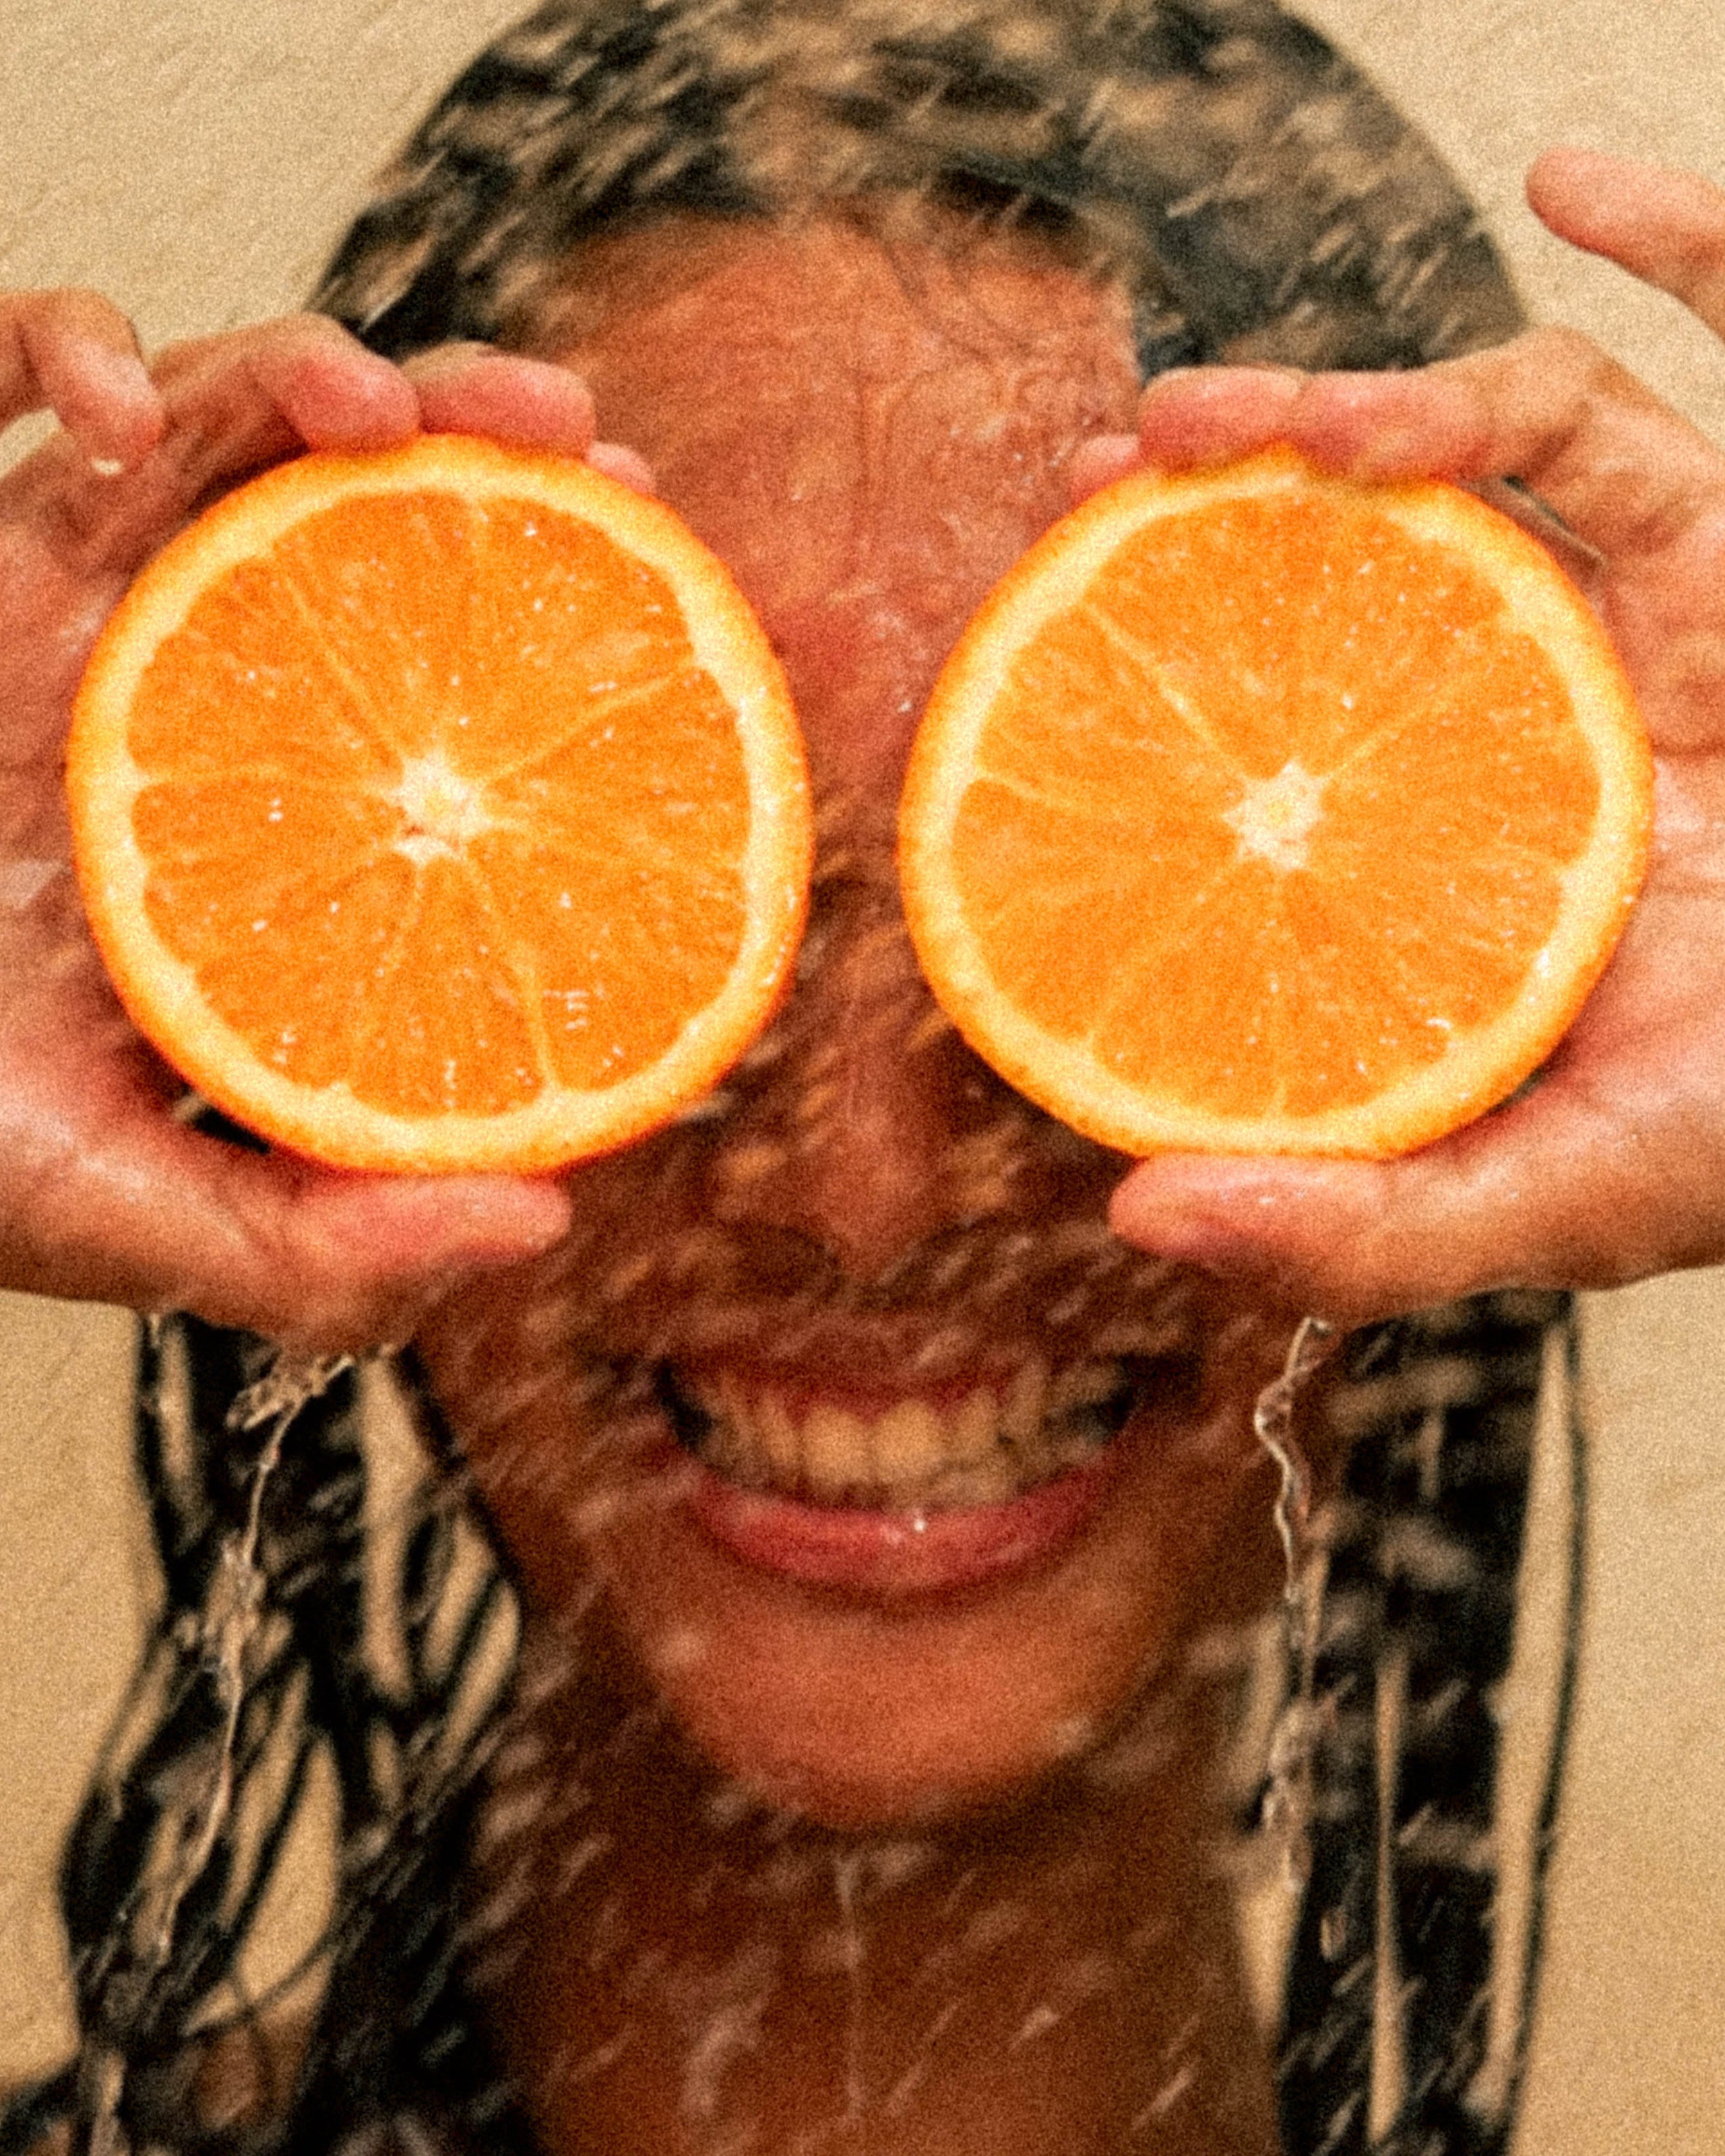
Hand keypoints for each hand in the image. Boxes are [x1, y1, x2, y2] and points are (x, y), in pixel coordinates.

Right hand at [0, 298, 649, 1348]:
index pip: (445, 673)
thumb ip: (322, 1244)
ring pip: (222, 421)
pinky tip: (104, 410)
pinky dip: (57, 344)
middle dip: (484, 438)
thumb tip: (536, 1223)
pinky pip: (5, 379)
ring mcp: (79, 601)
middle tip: (589, 437)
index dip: (561, 613)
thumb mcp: (144, 1214)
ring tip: (386, 405)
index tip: (671, 589)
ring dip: (315, 366)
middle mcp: (199, 683)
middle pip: (365, 508)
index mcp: (280, 811)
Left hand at [1089, 151, 1724, 1324]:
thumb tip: (1137, 1218)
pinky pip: (1699, 384)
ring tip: (1263, 418)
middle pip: (1366, 535)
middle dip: (1236, 475)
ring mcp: (1644, 624)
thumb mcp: (1546, 1201)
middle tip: (1109, 460)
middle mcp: (1527, 707)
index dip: (1152, 636)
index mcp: (1444, 831)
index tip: (1032, 608)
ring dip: (1383, 391)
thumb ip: (1360, 1222)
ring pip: (1507, 443)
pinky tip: (1596, 177)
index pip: (1278, 695)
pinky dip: (1689, 253)